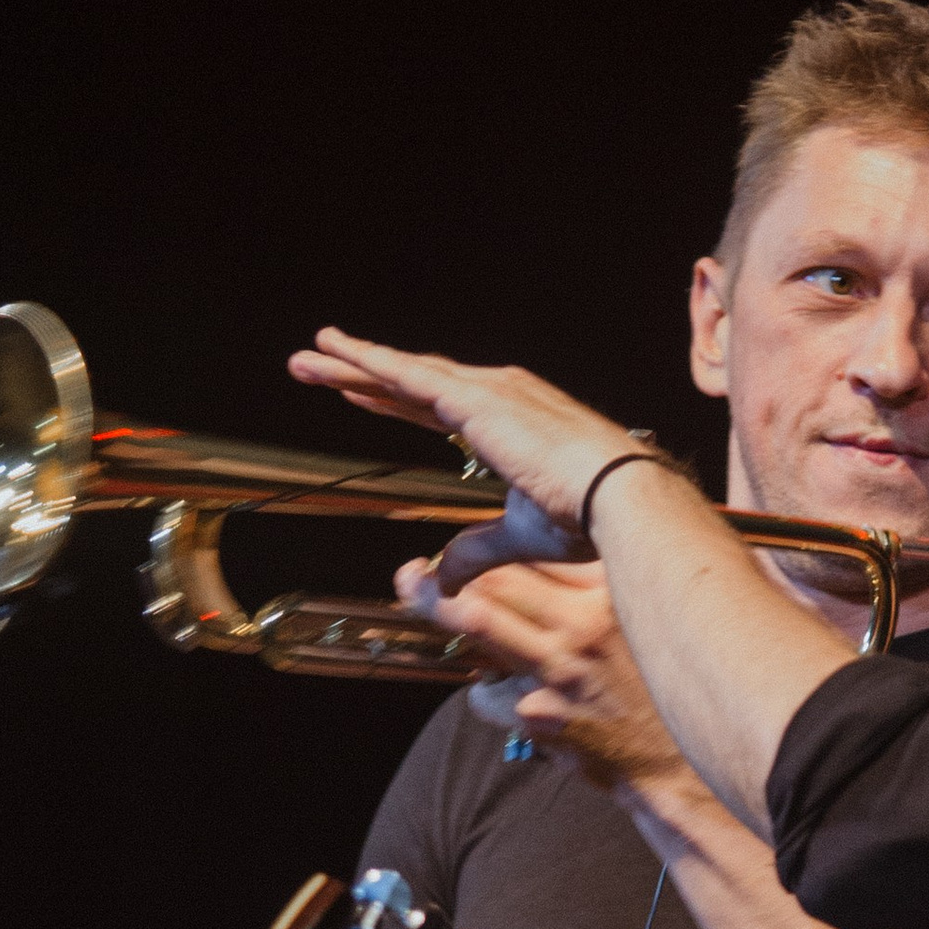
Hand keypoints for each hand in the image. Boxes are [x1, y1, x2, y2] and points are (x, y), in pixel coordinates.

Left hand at [288, 328, 627, 535]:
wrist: (617, 498)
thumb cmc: (587, 517)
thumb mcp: (518, 535)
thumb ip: (474, 549)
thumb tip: (442, 575)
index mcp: (511, 423)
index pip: (439, 408)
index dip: (398, 403)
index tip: (364, 397)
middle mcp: (498, 395)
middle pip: (414, 383)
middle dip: (365, 375)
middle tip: (319, 364)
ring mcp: (486, 391)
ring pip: (404, 373)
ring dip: (354, 364)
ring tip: (311, 353)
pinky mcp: (475, 399)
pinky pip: (409, 376)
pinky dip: (372, 362)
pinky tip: (338, 353)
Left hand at [437, 558, 692, 798]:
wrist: (679, 768)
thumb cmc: (659, 694)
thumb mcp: (641, 625)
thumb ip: (594, 592)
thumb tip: (533, 566)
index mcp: (612, 593)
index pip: (534, 551)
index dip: (488, 546)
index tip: (461, 547)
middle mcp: (585, 624)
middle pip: (496, 577)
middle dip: (445, 569)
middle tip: (412, 570)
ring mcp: (561, 670)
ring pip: (478, 621)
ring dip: (436, 606)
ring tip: (412, 588)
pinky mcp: (542, 716)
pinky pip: (487, 693)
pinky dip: (484, 692)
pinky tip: (505, 696)